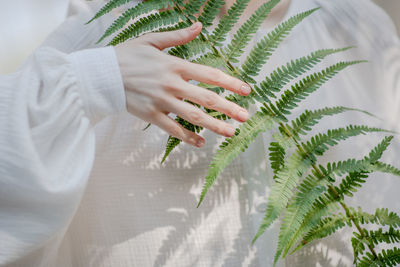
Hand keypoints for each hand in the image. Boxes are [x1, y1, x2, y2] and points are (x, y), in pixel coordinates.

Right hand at [115, 22, 250, 147]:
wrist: (101, 74)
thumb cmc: (126, 56)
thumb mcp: (152, 41)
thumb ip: (178, 36)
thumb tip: (199, 26)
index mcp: (175, 65)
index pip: (209, 74)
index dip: (230, 82)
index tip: (246, 90)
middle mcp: (172, 84)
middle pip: (206, 98)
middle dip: (229, 108)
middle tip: (246, 117)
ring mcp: (162, 102)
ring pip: (193, 116)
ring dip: (214, 125)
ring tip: (231, 133)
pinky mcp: (151, 115)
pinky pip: (173, 130)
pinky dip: (188, 138)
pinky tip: (201, 143)